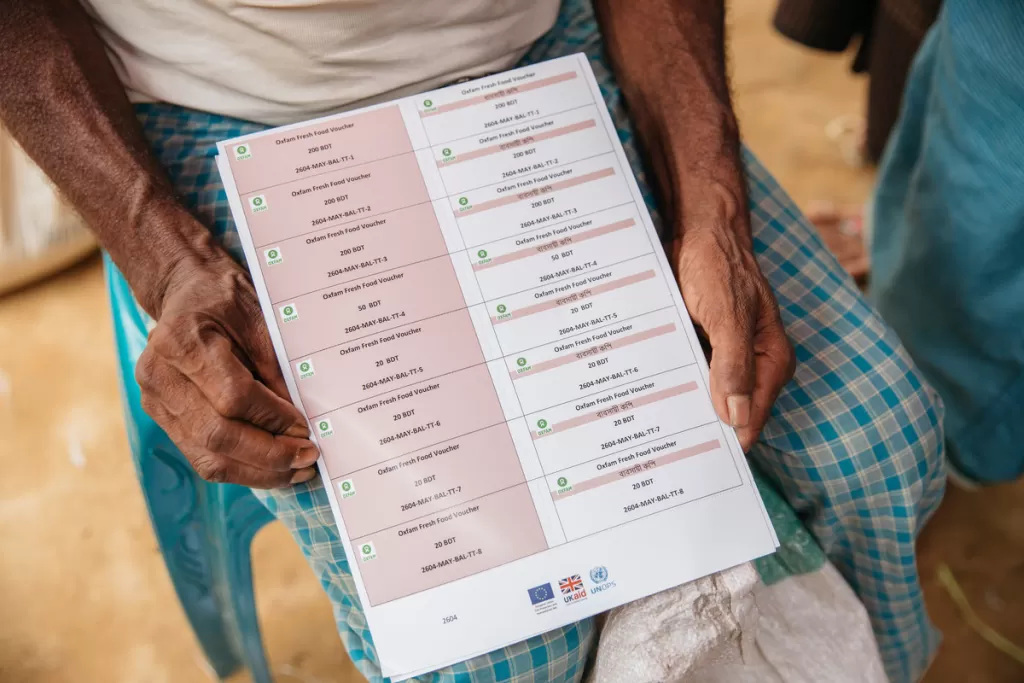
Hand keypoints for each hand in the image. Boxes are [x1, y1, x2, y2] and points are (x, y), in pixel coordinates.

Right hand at [136, 255, 318, 487]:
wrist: (183, 290)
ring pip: (208, 456)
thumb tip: (300, 418)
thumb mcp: (259, 317)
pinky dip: (242, 468)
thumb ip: (277, 367)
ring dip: (258, 471)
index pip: (233, 397)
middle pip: (218, 435)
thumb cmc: (224, 297)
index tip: (306, 428)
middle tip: (308, 458)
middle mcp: (159, 376)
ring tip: (296, 470)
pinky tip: (272, 468)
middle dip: (269, 454)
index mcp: (181, 341)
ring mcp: (156, 401)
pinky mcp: (162, 418)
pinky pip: (202, 456)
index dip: (273, 418)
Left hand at [671, 194, 794, 450]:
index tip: (697, 468)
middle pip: (728, 414)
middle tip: (665, 459)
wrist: (698, 228)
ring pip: (705, 398)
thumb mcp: (726, 316)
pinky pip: (689, 377)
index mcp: (771, 361)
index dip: (726, 445)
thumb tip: (735, 419)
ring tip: (651, 439)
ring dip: (683, 411)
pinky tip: (648, 403)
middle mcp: (752, 365)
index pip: (750, 421)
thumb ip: (733, 366)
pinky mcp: (703, 346)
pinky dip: (673, 387)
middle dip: (701, 433)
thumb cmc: (718, 265)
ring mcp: (726, 357)